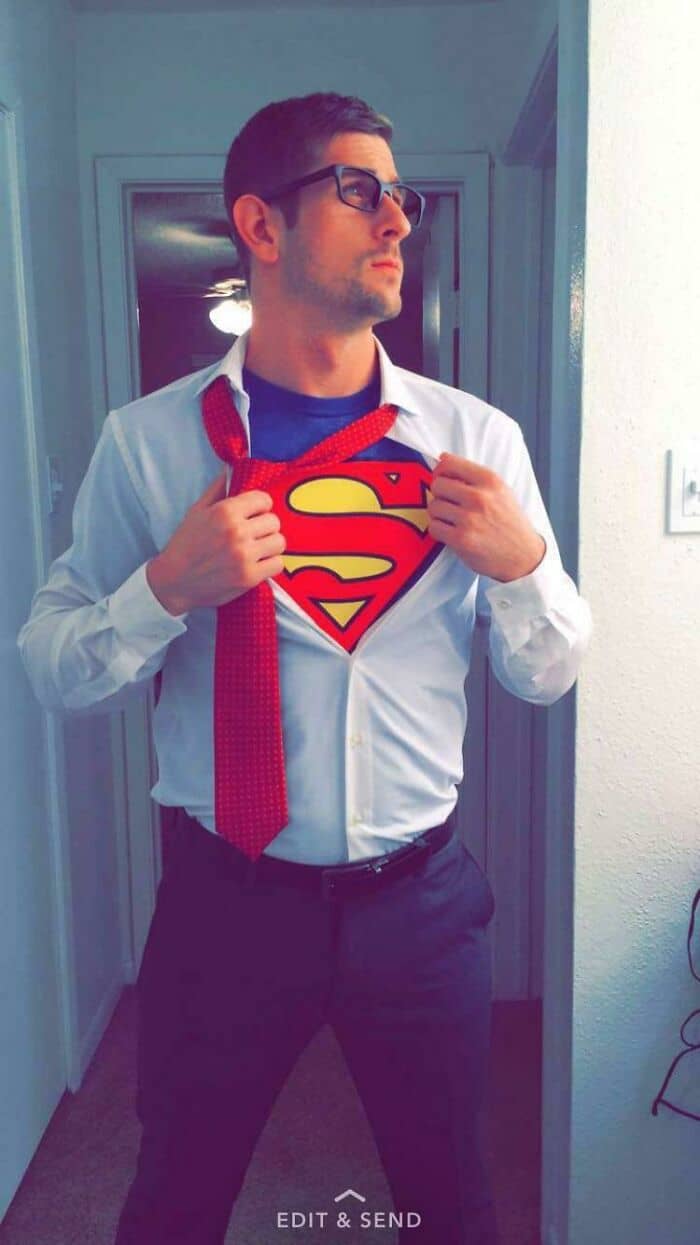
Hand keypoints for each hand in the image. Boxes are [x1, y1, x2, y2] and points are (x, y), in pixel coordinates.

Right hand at [146, 472, 285, 614]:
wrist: (174, 582)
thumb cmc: (185, 545)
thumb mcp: (197, 511)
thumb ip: (217, 489)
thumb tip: (231, 469)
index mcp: (225, 512)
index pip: (264, 499)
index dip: (260, 507)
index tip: (253, 515)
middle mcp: (237, 532)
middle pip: (274, 521)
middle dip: (265, 527)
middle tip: (254, 535)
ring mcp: (244, 556)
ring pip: (279, 542)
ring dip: (270, 546)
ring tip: (257, 550)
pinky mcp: (249, 577)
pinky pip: (278, 564)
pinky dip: (270, 564)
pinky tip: (257, 564)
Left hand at [428, 453, 545, 582]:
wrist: (523, 555)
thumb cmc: (509, 521)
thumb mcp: (500, 490)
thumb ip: (474, 477)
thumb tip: (442, 461)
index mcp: (490, 480)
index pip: (449, 464)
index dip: (440, 471)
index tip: (442, 478)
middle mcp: (479, 497)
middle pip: (438, 485)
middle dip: (440, 494)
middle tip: (449, 503)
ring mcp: (469, 519)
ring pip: (434, 506)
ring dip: (439, 514)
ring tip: (453, 520)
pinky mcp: (461, 539)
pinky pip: (434, 527)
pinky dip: (439, 530)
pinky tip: (452, 532)